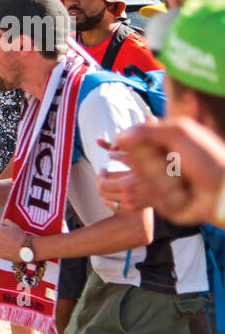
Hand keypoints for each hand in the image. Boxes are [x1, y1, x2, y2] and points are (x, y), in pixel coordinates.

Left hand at [0, 219, 25, 260]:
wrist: (26, 249)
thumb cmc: (20, 236)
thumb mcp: (14, 225)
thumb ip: (6, 221)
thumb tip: (2, 222)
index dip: (0, 226)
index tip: (6, 229)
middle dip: (0, 234)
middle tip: (9, 236)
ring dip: (1, 242)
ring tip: (11, 243)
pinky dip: (3, 249)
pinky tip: (10, 249)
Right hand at [99, 118, 224, 224]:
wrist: (224, 189)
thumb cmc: (209, 158)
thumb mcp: (179, 132)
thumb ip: (146, 130)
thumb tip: (119, 138)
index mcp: (164, 144)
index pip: (130, 145)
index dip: (125, 147)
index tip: (120, 147)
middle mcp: (161, 163)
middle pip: (134, 164)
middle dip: (153, 165)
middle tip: (177, 164)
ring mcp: (163, 183)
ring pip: (143, 183)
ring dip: (166, 181)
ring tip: (186, 182)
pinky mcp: (165, 202)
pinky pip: (154, 199)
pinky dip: (171, 196)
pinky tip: (187, 195)